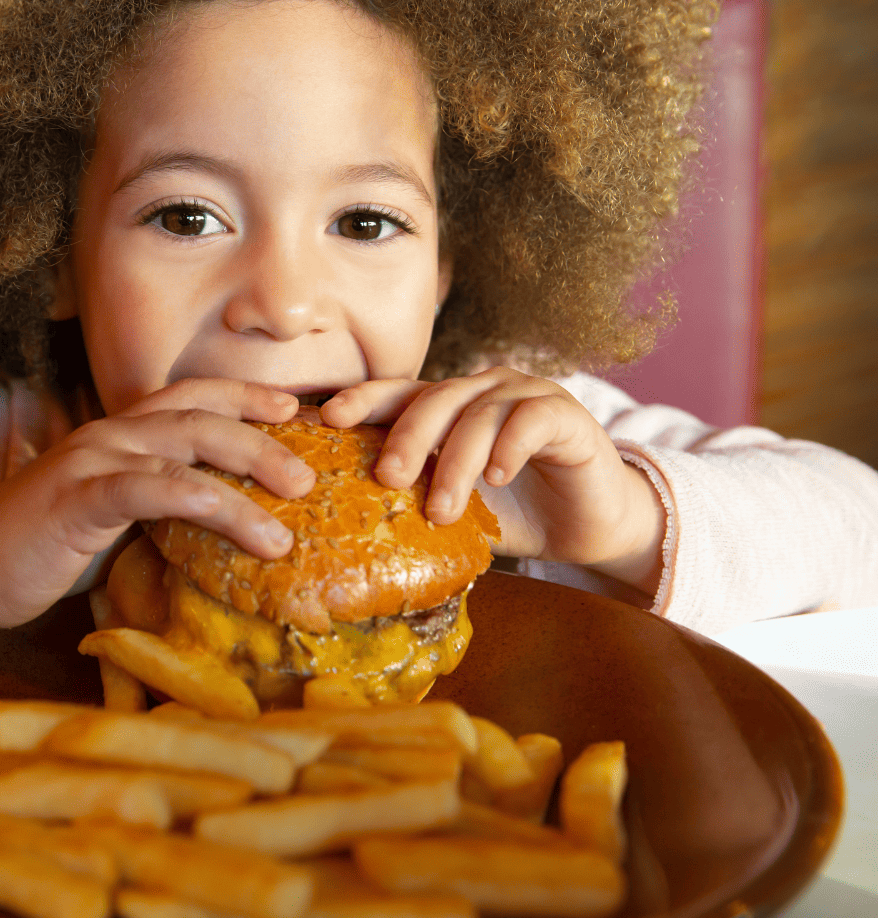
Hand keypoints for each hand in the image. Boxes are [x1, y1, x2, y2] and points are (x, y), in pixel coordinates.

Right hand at [0, 380, 314, 632]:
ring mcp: (94, 459)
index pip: (195, 398)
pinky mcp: (78, 497)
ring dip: (247, 470)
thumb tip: (223, 529)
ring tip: (293, 508)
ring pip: (185, 445)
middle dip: (263, 436)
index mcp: (123, 433)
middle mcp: (113, 433)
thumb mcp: (114, 521)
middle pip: (203, 416)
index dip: (247, 395)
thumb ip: (161, 510)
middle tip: (311, 473)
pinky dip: (200, 499)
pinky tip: (241, 521)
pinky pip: (149, 488)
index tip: (296, 409)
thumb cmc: (44, 545)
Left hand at [319, 369, 664, 595]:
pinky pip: (530, 419)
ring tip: (443, 510)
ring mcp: (524, 395)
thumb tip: (349, 524)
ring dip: (456, 462)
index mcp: (448, 407)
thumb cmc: (515, 513)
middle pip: (433, 399)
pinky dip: (510, 447)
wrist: (589, 527)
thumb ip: (415, 501)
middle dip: (406, 438)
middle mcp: (482, 390)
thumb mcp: (455, 508)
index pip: (399, 394)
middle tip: (388, 478)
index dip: (364, 400)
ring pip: (479, 414)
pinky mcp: (565, 413)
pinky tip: (497, 476)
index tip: (329, 418)